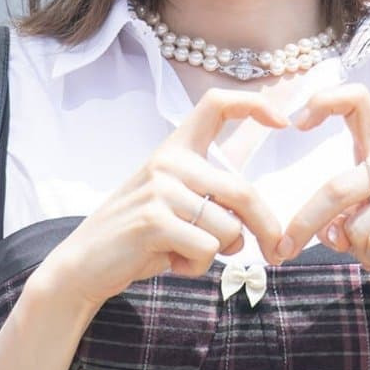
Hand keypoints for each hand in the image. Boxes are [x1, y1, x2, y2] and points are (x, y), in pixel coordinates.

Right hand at [46, 88, 288, 309]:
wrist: (85, 263)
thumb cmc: (140, 234)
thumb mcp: (174, 201)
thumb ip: (212, 195)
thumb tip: (261, 213)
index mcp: (176, 148)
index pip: (216, 104)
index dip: (253, 103)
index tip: (284, 120)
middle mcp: (169, 161)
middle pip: (242, 190)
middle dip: (267, 228)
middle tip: (278, 253)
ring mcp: (161, 188)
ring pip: (228, 228)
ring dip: (217, 253)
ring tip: (184, 251)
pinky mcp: (155, 220)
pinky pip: (206, 249)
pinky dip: (196, 266)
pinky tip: (170, 261)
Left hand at [278, 84, 369, 306]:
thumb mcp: (359, 226)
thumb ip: (338, 220)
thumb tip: (328, 228)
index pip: (357, 100)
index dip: (324, 101)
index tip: (297, 123)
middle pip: (338, 186)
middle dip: (306, 221)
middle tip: (285, 248)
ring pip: (358, 223)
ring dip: (358, 246)